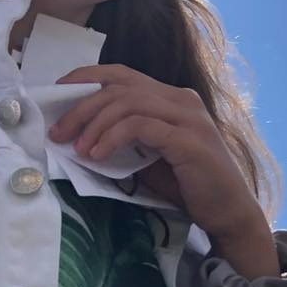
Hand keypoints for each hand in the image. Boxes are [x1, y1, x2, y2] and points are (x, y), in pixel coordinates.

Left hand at [48, 65, 264, 243]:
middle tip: (59, 132)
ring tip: (79, 148)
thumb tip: (82, 134)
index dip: (87, 77)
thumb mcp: (150, 156)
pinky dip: (113, 138)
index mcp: (172, 98)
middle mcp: (181, 99)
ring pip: (128, 102)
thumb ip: (127, 139)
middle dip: (82, 107)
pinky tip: (99, 155)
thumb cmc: (189, 186)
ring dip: (95, 124)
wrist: (229, 212)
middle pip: (120, 87)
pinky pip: (141, 127)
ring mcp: (188, 117)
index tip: (57, 95)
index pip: (123, 75)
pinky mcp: (188, 140)